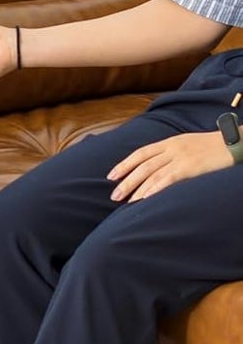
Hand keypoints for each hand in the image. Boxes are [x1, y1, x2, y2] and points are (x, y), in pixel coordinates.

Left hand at [108, 132, 232, 201]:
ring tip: (126, 202)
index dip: (124, 164)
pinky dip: (154, 189)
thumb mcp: (189, 144)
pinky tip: (145, 199)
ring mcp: (181, 157)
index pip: (141, 153)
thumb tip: (158, 167)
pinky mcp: (191, 167)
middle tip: (114, 195)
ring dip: (137, 189)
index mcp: (170, 141)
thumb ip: (172, 153)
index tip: (112, 176)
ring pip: (152, 174)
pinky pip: (168, 179)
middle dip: (126, 181)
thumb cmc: (215, 146)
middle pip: (142, 166)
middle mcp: (172, 148)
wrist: (236, 142)